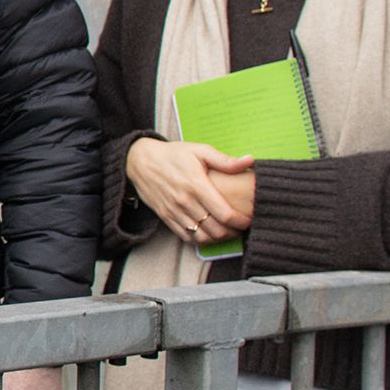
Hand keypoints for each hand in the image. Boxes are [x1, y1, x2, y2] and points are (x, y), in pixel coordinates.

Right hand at [125, 137, 256, 245]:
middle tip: (241, 226)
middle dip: (233, 232)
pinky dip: (201, 239)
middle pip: (216, 230)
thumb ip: (225, 160)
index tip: (249, 219)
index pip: (224, 213)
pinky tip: (209, 232)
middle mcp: (184, 201)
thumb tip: (249, 161)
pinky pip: (187, 237)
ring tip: (228, 231)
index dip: (241, 221)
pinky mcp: (166, 218)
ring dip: (218, 238)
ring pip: (202, 237)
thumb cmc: (173, 154)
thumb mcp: (199, 150)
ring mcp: (174, 212)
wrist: (140, 161)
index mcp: (196, 184)